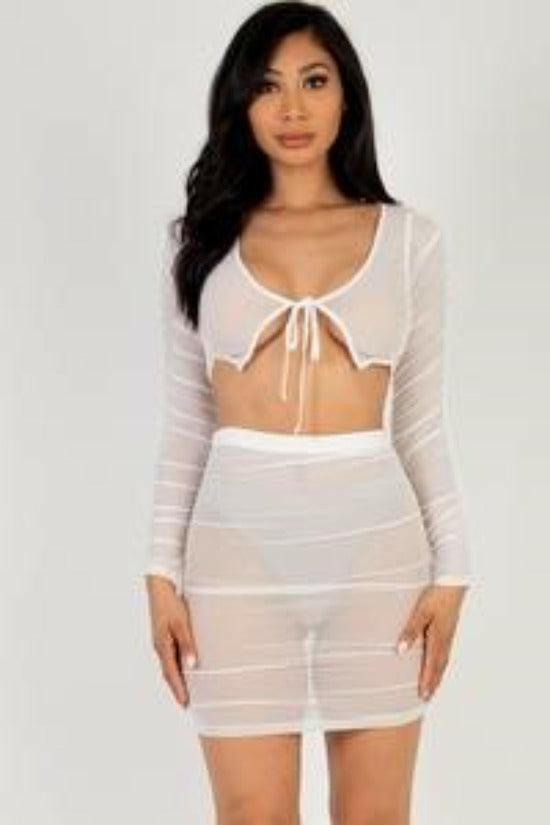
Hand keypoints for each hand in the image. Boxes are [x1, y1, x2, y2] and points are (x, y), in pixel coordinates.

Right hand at [145, 575, 198, 707]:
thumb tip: (191, 665)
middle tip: (187, 702)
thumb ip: (187, 644)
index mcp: (162, 646)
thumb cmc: (171, 603)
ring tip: (187, 689)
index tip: (186, 703)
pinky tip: (184, 667)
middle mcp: (160, 646)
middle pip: (168, 672)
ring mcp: (161, 641)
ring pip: (169, 665)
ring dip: (177, 677)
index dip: (179, 689)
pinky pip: (170, 656)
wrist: (160, 587)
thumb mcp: (182, 623)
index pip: (171, 674)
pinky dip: (176, 665)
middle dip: (177, 688)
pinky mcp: (164, 635)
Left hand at [395, 583, 467, 701]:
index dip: (426, 681)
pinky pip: (445, 651)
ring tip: (432, 686)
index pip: (431, 665)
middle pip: (439, 666)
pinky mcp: (449, 627)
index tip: (422, 696)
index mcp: (439, 638)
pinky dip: (440, 662)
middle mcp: (446, 639)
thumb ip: (411, 631)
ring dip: (437, 674)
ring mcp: (449, 634)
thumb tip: (400, 651)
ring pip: (443, 659)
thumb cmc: (436, 595)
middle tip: (426, 698)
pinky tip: (438, 662)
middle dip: (433, 682)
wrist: (453, 582)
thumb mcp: (421, 612)